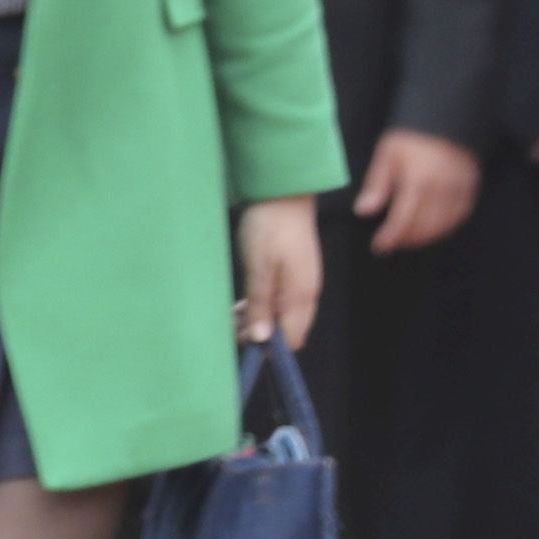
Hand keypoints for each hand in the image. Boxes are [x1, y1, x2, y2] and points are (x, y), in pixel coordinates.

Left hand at [235, 197, 325, 349]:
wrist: (284, 192)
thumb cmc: (270, 227)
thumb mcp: (259, 268)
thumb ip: (261, 304)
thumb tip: (261, 339)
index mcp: (301, 296)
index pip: (292, 339)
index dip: (268, 345)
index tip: (242, 337)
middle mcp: (306, 293)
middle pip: (287, 329)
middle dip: (260, 333)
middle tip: (232, 322)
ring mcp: (301, 282)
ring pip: (281, 314)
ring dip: (258, 318)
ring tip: (234, 311)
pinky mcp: (293, 272)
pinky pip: (280, 299)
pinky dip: (262, 303)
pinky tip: (245, 299)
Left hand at [353, 127, 480, 252]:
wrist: (447, 114)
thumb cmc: (412, 135)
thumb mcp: (387, 154)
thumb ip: (377, 184)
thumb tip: (364, 211)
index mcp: (418, 182)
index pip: (403, 221)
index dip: (390, 237)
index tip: (379, 246)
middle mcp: (441, 190)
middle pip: (424, 228)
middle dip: (407, 240)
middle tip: (393, 243)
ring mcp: (459, 190)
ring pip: (444, 226)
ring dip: (425, 237)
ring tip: (409, 238)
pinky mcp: (471, 187)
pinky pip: (460, 216)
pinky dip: (446, 227)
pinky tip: (434, 229)